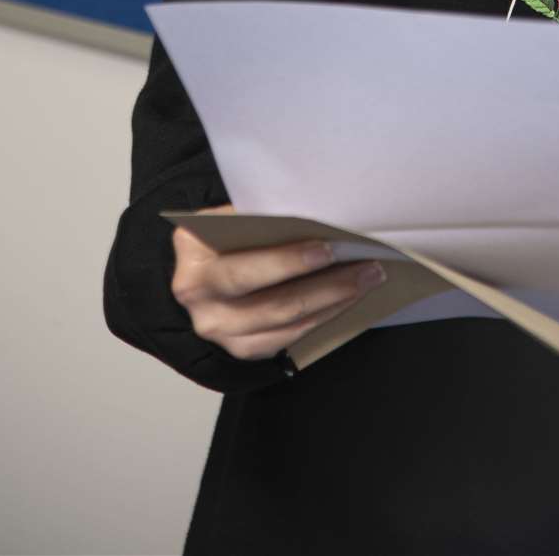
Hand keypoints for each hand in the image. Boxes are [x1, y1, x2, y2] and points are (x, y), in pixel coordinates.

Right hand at [171, 204, 386, 360]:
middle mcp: (197, 295)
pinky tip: (346, 300)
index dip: (287, 260)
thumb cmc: (229, 228)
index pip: (243, 263)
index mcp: (192, 250)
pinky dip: (320, 318)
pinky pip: (285, 339)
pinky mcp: (238, 346)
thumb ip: (264, 216)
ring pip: (283, 322)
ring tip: (367, 281)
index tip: (329, 248)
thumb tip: (324, 216)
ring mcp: (216, 327)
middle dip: (325, 285)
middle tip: (366, 267)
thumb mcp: (233, 212)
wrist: (206, 262)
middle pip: (269, 301)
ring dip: (332, 302)